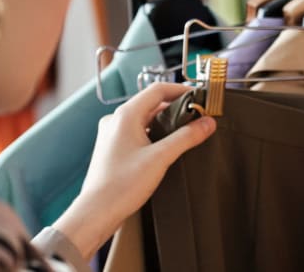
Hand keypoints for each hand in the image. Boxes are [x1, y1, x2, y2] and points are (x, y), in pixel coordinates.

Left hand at [52, 83, 215, 258]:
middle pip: (152, 103)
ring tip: (186, 131)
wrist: (96, 212)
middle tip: (198, 116)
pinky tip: (165, 146)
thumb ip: (186, 137)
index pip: (158, 90)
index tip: (200, 97)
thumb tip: (208, 122)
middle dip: (176, 107)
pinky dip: (154, 133)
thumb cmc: (122, 185)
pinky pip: (137, 131)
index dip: (182, 90)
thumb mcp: (161, 158)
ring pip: (145, 118)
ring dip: (165, 121)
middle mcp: (116, 120)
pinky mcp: (113, 148)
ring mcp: (112, 134)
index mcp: (126, 115)